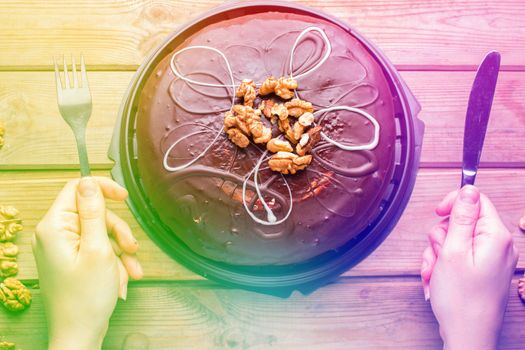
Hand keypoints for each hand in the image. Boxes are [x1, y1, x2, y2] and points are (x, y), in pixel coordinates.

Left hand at [33, 177, 142, 349]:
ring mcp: (63, 249)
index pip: (77, 189)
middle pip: (93, 214)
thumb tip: (89, 183)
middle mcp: (55, 235)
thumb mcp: (98, 249)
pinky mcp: (71, 261)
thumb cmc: (86, 298)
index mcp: (55, 227)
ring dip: (119, 250)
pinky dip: (113, 262)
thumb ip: (94, 213)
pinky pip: (97, 250)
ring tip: (130, 271)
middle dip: (118, 230)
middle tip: (131, 248)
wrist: (79, 334)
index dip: (102, 189)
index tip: (124, 198)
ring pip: (100, 233)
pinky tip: (124, 278)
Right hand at [420, 185, 518, 349]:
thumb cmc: (462, 300)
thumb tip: (468, 189)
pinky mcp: (483, 271)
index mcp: (496, 236)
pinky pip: (459, 257)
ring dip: (438, 254)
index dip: (453, 204)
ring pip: (455, 240)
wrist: (468, 336)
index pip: (476, 201)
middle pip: (462, 222)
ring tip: (435, 272)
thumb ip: (461, 217)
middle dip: (441, 237)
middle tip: (437, 255)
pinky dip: (444, 265)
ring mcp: (491, 260)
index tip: (437, 212)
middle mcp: (498, 246)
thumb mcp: (453, 251)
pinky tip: (437, 279)